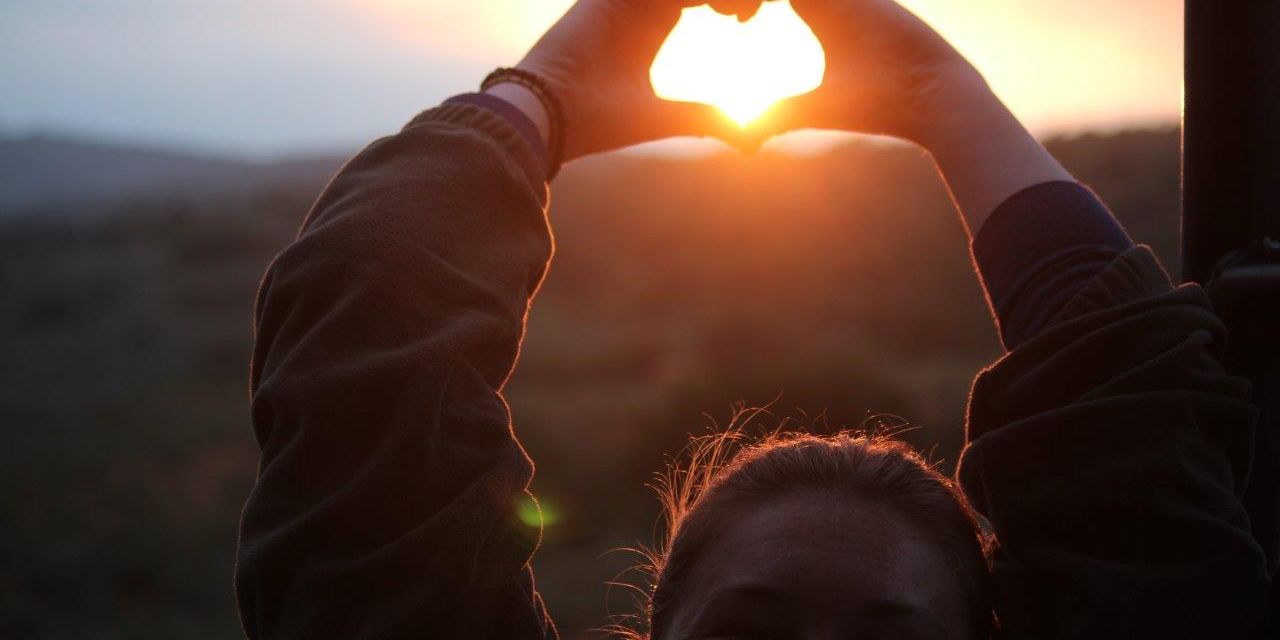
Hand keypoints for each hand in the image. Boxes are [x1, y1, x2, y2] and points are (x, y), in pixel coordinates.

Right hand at [516, 0, 766, 161]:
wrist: (549, 117)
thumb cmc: (600, 123)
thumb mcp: (664, 118)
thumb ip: (703, 118)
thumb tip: (748, 141)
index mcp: (651, 28)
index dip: (727, 0)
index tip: (745, 20)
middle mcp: (635, 7)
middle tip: (740, 13)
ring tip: (727, 10)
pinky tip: (698, 5)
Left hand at [759, 0, 1071, 231]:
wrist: (925, 98)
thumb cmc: (872, 108)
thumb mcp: (809, 109)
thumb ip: (776, 114)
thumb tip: (743, 145)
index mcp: (822, 14)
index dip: (750, 0)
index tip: (739, 23)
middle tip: (739, 17)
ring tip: (749, 15)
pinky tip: (772, 7)